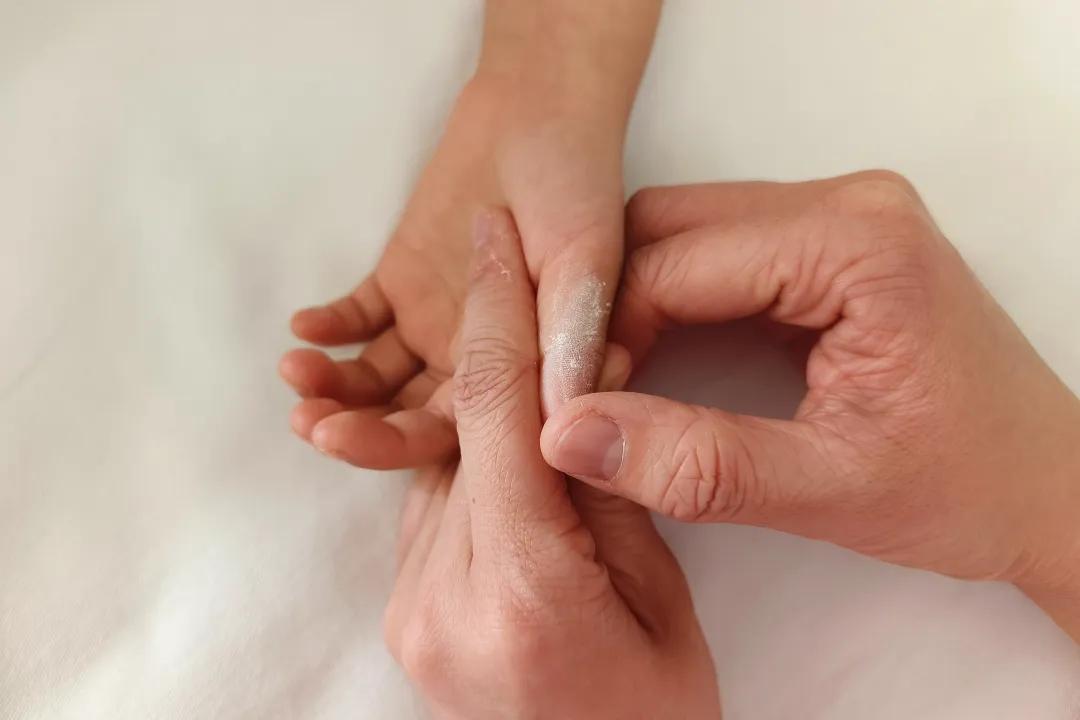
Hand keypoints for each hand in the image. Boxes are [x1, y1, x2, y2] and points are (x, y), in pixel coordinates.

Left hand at [278, 0, 662, 467]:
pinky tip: (305, 326)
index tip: (344, 440)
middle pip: (407, 418)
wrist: (538, 115)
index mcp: (523, 373)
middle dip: (354, 427)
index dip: (401, 445)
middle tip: (309, 423)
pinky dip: (331, 328)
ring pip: (376, 378)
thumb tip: (556, 421)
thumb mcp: (584, 260)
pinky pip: (358, 321)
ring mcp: (432, 326)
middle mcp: (474, 361)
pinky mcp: (400, 285)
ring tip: (294, 369)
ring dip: (333, 383)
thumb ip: (568, 334)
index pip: (459, 434)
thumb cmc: (575, 188)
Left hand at [385, 209, 718, 718]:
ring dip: (483, 407)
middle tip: (518, 271)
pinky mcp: (404, 615)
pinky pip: (433, 507)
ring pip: (442, 464)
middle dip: (496, 348)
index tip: (497, 235)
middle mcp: (441, 597)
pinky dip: (469, 463)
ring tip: (525, 360)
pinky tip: (507, 447)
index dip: (499, 312)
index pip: (502, 415)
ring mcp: (409, 611)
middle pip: (463, 432)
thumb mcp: (661, 602)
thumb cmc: (655, 718)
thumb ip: (606, 497)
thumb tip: (574, 401)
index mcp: (523, 590)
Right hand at [540, 172, 1079, 638]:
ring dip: (632, 307)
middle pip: (667, 228)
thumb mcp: (829, 487)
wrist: (1050, 490)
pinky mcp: (826, 249)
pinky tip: (647, 367)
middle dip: (608, 311)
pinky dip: (668, 309)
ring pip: (681, 237)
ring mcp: (837, 219)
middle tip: (576, 393)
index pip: (674, 263)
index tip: (563, 407)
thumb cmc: (971, 486)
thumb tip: (569, 439)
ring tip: (603, 386)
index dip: (600, 336)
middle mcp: (846, 204)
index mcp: (856, 241)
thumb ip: (697, 464)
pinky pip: (715, 257)